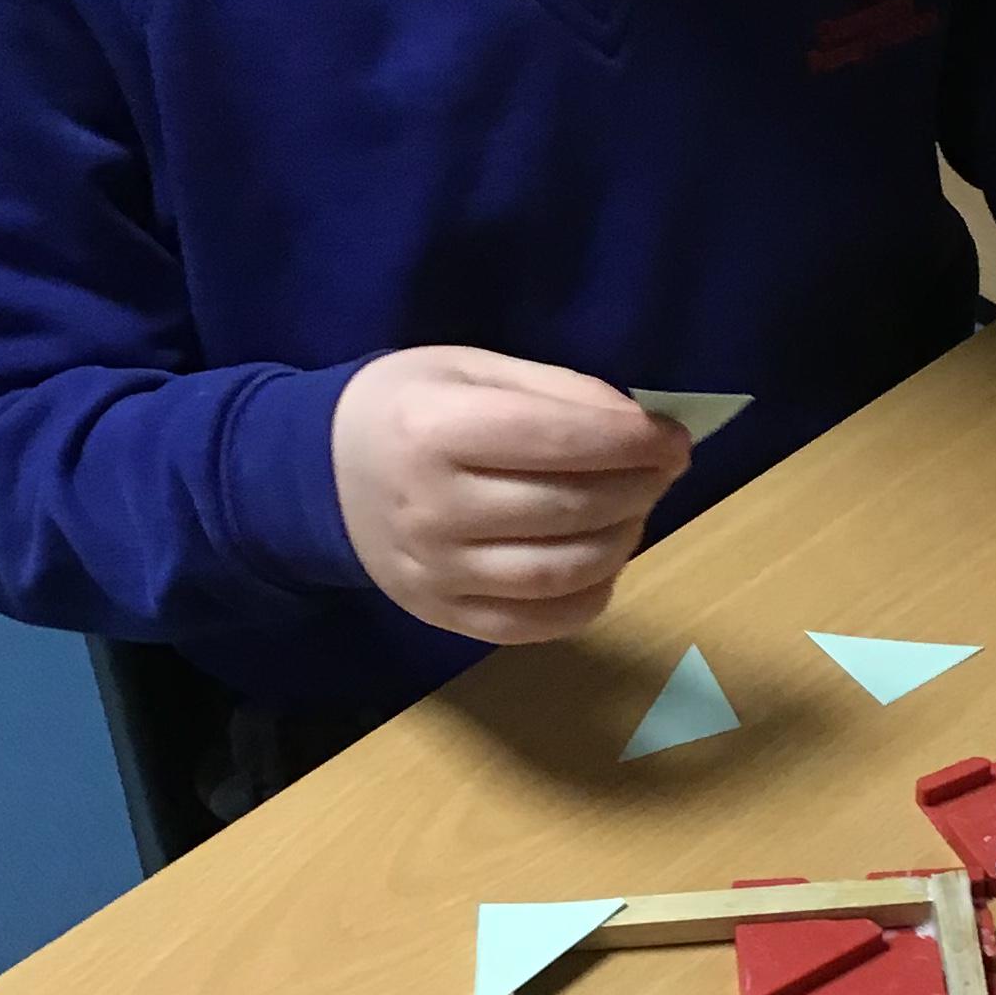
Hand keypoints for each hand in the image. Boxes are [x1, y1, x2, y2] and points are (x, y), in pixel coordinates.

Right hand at [331, 347, 690, 644]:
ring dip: (622, 541)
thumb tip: (637, 428)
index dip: (631, 441)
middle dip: (638, 487)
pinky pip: (535, 624)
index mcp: (434, 430)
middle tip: (662, 470)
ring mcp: (435, 573)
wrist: (322, 474)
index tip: (673, 439)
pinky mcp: (442, 616)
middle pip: (567, 508)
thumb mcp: (471, 369)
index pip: (556, 441)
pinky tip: (602, 563)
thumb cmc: (409, 407)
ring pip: (560, 573)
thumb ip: (555, 392)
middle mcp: (432, 508)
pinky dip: (588, 599)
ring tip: (633, 512)